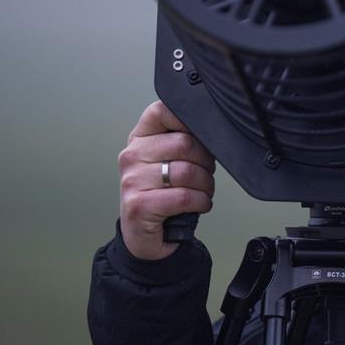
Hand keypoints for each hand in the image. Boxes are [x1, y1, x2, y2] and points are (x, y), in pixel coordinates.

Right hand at [117, 101, 215, 260]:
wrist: (144, 234)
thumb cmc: (161, 193)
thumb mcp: (168, 161)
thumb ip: (183, 140)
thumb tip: (213, 129)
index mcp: (139, 138)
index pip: (162, 110)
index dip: (189, 121)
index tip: (201, 138)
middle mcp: (131, 156)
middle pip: (185, 143)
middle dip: (206, 161)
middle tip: (205, 174)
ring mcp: (132, 181)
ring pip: (188, 172)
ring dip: (206, 185)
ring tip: (202, 191)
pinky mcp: (139, 205)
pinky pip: (184, 196)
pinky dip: (201, 202)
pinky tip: (199, 204)